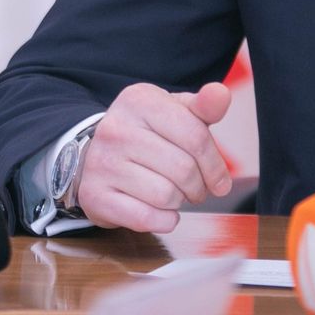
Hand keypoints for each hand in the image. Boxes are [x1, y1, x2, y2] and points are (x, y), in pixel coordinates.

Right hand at [75, 82, 233, 232]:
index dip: (215, 164)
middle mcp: (116, 128)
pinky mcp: (95, 195)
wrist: (94, 156)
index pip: (195, 136)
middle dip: (199, 186)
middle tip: (196, 189)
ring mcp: (102, 162)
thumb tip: (220, 94)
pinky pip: (146, 218)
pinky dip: (163, 220)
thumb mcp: (174, 113)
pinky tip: (160, 210)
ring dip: (179, 202)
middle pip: (183, 169)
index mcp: (139, 101)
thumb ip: (203, 107)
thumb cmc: (146, 136)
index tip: (220, 180)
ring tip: (174, 194)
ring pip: (166, 195)